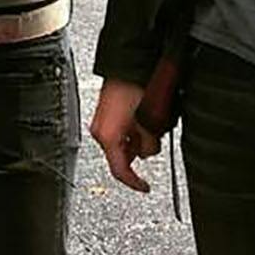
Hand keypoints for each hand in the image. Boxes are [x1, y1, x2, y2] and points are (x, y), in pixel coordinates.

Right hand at [89, 78, 161, 192]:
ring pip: (122, 144)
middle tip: (153, 141)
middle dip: (139, 153)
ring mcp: (102, 122)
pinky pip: (120, 132)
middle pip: (121, 157)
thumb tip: (149, 150)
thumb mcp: (149, 123)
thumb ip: (149, 144)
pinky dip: (132, 132)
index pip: (120, 171)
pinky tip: (142, 120)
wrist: (127, 67)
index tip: (146, 187)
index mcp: (107, 137)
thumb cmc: (134, 90)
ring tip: (150, 125)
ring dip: (137, 141)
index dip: (135, 182)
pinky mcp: (106, 114)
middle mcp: (101, 131)